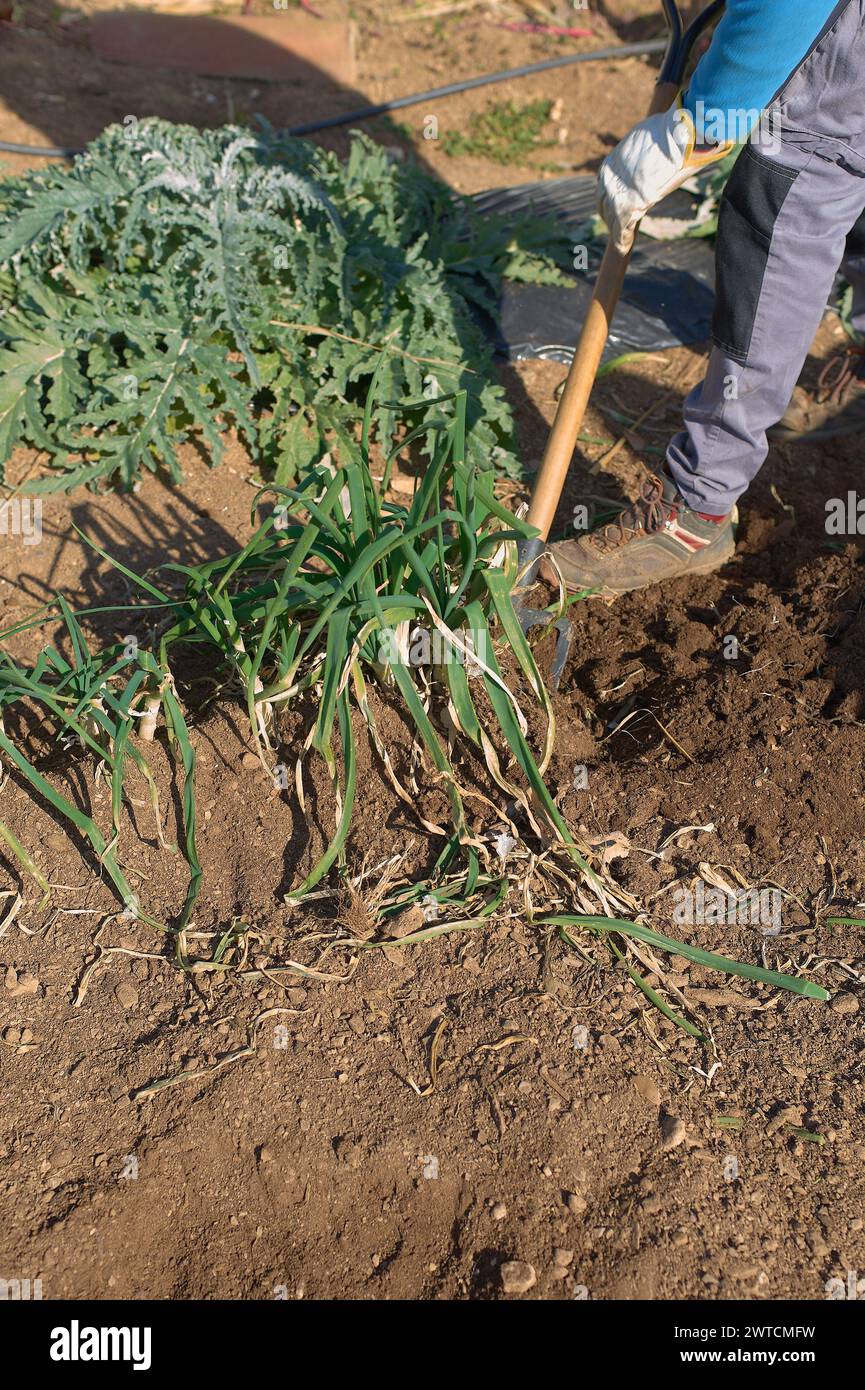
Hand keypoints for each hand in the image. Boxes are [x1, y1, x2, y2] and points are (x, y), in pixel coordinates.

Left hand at [598, 100, 731, 254]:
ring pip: (612, 219)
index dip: (608, 200)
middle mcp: (609, 180)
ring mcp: (617, 194)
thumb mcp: (649, 138)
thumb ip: (642, 151)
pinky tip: (623, 248)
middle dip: (610, 217)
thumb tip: (650, 151)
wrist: (678, 136)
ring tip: (621, 242)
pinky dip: (622, 240)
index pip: (604, 188)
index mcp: (612, 163)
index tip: (612, 209)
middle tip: (617, 228)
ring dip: (616, 230)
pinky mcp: (628, 207)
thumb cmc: (670, 133)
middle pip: (604, 205)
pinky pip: (621, 230)